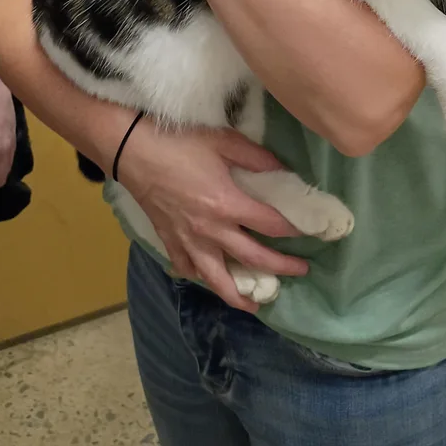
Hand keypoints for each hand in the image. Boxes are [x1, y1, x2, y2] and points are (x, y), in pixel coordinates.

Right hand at [118, 123, 307, 312]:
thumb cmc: (178, 142)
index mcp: (228, 205)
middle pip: (254, 257)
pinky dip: (203, 278)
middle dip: (282, 267)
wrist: (131, 150)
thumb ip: (256, 158)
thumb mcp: (223, 141)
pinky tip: (212, 279)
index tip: (314, 233)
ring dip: (241, 294)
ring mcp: (188, 241)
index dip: (296, 230)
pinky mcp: (169, 242)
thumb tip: (282, 170)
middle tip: (303, 270)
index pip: (272, 225)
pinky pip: (189, 269)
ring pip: (219, 279)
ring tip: (257, 304)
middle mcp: (211, 231)